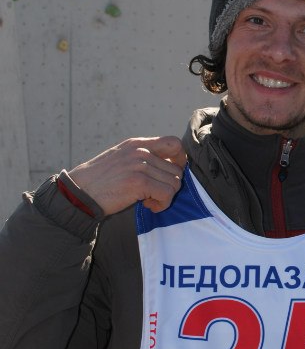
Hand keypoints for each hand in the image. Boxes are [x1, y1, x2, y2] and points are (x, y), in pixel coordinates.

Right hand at [67, 137, 186, 215]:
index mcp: (137, 144)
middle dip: (170, 186)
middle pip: (177, 169)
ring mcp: (140, 165)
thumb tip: (170, 165)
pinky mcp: (139, 182)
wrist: (79, 192)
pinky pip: (167, 194)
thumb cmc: (100, 180)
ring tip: (149, 201)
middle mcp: (141, 151)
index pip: (174, 143)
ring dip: (165, 197)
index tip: (171, 175)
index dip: (180, 160)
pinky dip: (162, 204)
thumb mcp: (121, 158)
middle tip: (154, 194)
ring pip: (174, 182)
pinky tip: (148, 206)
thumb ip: (143, 157)